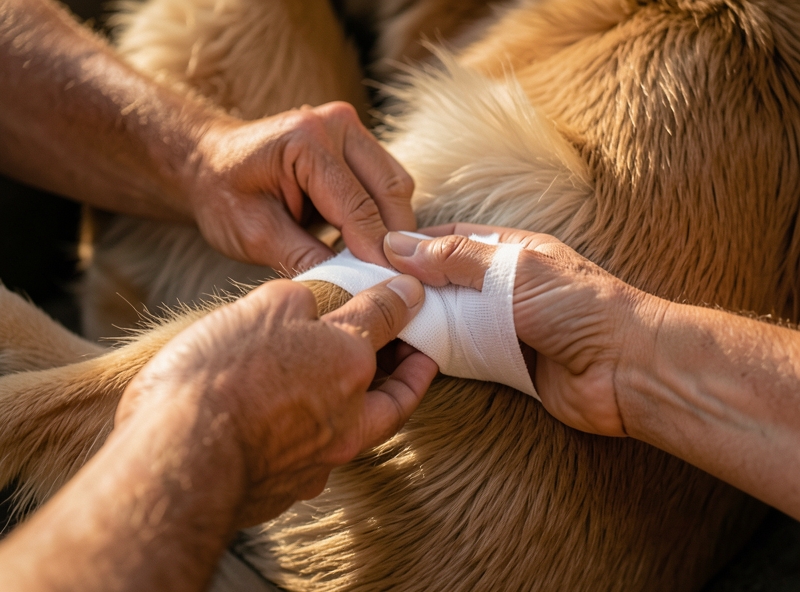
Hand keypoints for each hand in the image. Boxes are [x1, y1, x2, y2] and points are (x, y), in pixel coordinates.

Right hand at [116, 276, 437, 526]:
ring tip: (356, 389)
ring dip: (362, 408)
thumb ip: (300, 301)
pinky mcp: (287, 489)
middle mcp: (347, 417)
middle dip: (410, 375)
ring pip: (357, 432)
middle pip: (394, 397)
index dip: (399, 299)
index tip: (409, 292)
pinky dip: (315, 436)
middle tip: (417, 359)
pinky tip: (293, 424)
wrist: (179, 458)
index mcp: (349, 363)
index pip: (384, 320)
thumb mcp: (264, 309)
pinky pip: (314, 457)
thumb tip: (315, 305)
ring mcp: (321, 460)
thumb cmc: (222, 375)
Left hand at [187, 102, 415, 271]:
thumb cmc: (223, 196)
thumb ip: (306, 259)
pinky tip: (364, 242)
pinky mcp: (356, 141)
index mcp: (307, 140)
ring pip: (396, 186)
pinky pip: (386, 182)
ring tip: (372, 263)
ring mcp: (349, 127)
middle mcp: (336, 123)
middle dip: (394, 239)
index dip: (376, 251)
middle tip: (389, 281)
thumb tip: (353, 288)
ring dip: (392, 226)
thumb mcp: (256, 236)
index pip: (359, 206)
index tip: (388, 287)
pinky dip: (383, 215)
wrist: (206, 164)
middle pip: (391, 190)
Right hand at [384, 224, 665, 436]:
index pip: (450, 240)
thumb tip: (400, 246)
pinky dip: (439, 354)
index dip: (412, 246)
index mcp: (511, 252)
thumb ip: (457, 258)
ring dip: (421, 322)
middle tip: (365, 293)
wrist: (627, 370)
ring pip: (450, 320)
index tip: (371, 255)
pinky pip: (463, 355)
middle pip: (445, 282)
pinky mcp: (504, 364)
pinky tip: (410, 354)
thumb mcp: (513, 270)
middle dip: (410, 286)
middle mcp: (504, 287)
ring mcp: (504, 327)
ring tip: (378, 323)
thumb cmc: (580, 307)